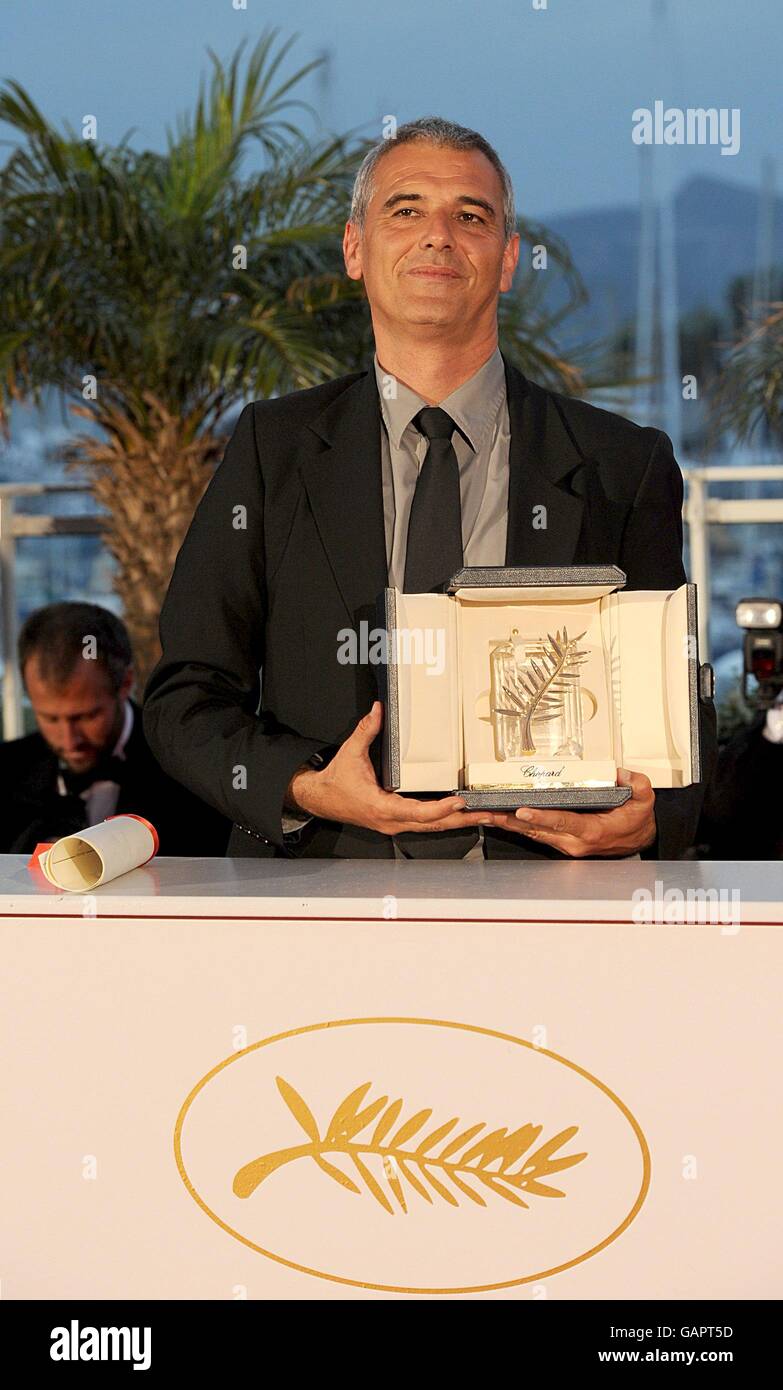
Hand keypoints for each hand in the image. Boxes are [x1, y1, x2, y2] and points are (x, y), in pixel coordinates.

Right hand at [285, 700, 495, 837]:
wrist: (321, 800)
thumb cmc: (336, 783)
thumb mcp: (350, 753)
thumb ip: (366, 731)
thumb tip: (377, 710)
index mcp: (381, 807)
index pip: (417, 812)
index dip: (440, 808)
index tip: (460, 801)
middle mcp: (391, 821)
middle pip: (433, 824)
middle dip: (463, 819)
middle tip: (488, 814)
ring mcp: (395, 825)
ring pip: (432, 827)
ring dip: (459, 822)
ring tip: (484, 816)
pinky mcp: (397, 823)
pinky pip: (425, 824)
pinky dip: (445, 820)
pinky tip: (461, 815)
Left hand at [488, 768, 657, 857]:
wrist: (638, 840)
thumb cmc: (635, 821)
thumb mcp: (644, 799)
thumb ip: (635, 784)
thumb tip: (619, 773)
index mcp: (592, 831)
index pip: (563, 822)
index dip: (542, 816)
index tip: (522, 810)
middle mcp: (574, 842)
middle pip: (536, 830)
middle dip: (509, 820)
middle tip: (485, 810)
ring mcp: (565, 844)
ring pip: (530, 833)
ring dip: (505, 824)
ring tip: (482, 813)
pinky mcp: (560, 842)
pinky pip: (533, 833)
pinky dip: (514, 825)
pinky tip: (498, 817)